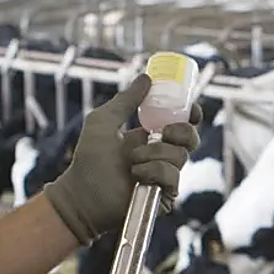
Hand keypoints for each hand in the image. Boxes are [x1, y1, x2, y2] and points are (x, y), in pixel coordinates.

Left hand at [43, 73, 201, 244]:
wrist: (82, 194)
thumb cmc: (89, 160)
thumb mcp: (104, 121)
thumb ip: (125, 100)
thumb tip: (146, 77)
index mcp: (151, 136)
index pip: (182, 123)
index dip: (191, 114)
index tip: (191, 109)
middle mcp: (161, 156)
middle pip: (191, 139)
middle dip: (182, 131)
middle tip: (163, 132)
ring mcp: (164, 176)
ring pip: (180, 156)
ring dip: (155, 153)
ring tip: (132, 160)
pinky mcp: (164, 196)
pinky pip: (172, 177)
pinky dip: (153, 171)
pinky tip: (136, 175)